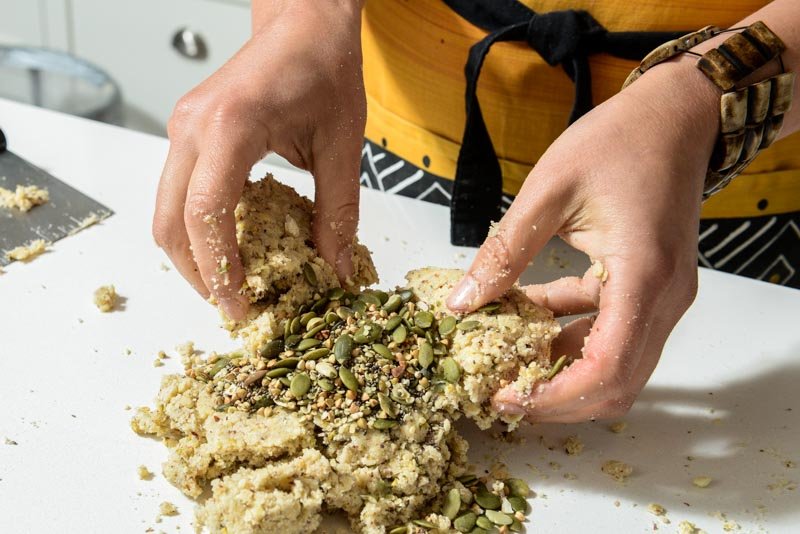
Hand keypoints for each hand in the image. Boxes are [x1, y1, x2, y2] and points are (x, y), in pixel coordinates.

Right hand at [153, 0, 364, 319]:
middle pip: (170, 222)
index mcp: (230, 126)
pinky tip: (235, 244)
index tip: (241, 307)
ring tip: (235, 283)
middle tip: (236, 306)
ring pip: (168, 210)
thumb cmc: (323, 67)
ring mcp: (184, 128)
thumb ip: (338, 212)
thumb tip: (336, 269)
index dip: (219, 271)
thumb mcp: (343, 146)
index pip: (205, 215)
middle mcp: (193, 127)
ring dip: (196, 254)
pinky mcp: (189, 132)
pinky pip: (181, 191)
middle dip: (198, 274)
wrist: (304, 21)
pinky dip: (201, 226)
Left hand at [447, 57, 719, 421]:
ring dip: (560, 370)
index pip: (605, 370)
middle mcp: (663, 299)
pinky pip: (611, 333)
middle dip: (554, 399)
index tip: (503, 397)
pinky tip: (528, 315)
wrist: (677, 117)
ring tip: (504, 357)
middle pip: (615, 385)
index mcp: (642, 275)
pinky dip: (569, 335)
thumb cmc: (620, 141)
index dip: (552, 397)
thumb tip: (461, 302)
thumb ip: (504, 251)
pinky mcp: (653, 290)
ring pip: (615, 366)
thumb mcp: (548, 191)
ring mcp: (663, 298)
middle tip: (499, 391)